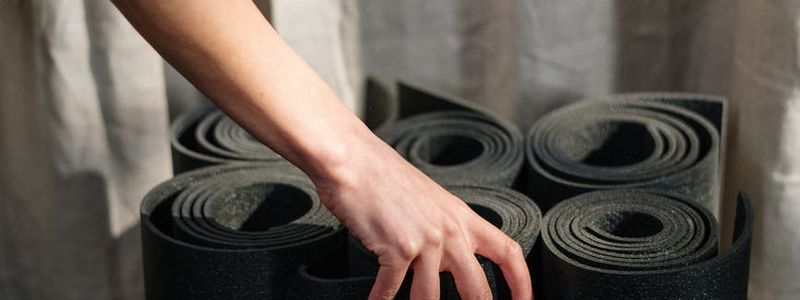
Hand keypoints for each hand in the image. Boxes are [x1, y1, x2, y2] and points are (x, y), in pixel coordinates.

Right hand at [311, 134, 532, 299]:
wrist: (353, 160)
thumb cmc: (383, 176)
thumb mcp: (428, 198)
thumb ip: (443, 227)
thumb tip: (446, 258)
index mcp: (462, 217)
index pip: (508, 252)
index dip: (521, 282)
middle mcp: (450, 231)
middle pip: (478, 288)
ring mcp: (425, 241)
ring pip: (431, 297)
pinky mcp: (397, 249)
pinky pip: (391, 289)